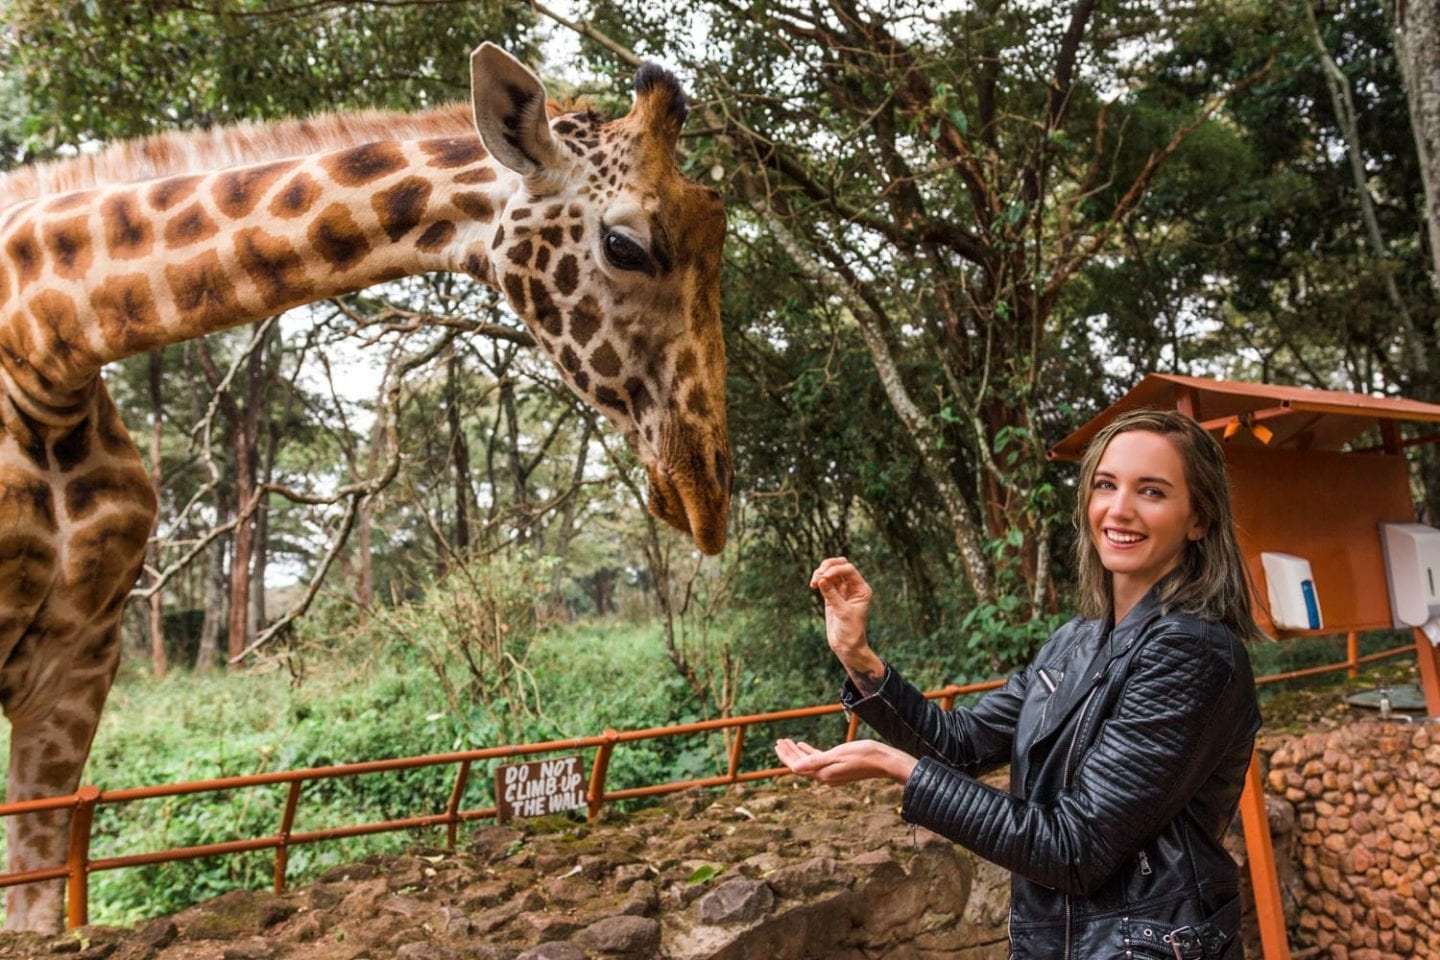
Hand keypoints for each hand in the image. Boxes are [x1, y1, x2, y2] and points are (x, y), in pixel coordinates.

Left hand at [774, 738, 917, 785]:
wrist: (884, 761)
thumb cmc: (863, 755)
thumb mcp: (837, 755)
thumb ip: (815, 761)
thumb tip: (793, 768)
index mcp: (823, 774)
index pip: (798, 766)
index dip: (786, 756)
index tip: (777, 745)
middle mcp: (826, 776)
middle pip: (802, 765)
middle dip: (789, 753)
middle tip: (779, 741)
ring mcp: (832, 773)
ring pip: (809, 762)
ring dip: (798, 752)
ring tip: (788, 742)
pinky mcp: (839, 768)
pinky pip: (819, 760)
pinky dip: (810, 752)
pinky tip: (804, 745)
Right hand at [810, 557, 882, 680]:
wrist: (846, 646)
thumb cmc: (850, 631)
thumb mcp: (843, 612)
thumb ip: (832, 595)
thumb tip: (821, 579)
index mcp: (861, 589)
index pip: (849, 570)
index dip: (836, 569)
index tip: (825, 576)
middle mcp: (852, 587)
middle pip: (840, 565)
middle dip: (828, 566)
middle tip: (819, 575)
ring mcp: (841, 590)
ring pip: (830, 571)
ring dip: (821, 572)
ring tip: (814, 582)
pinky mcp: (831, 595)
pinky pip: (824, 581)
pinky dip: (817, 580)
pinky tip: (813, 585)